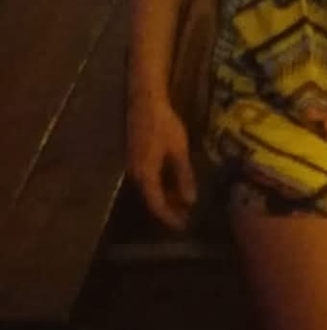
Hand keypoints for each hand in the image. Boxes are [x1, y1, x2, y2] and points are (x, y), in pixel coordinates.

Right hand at [125, 87, 197, 231]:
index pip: (156, 205)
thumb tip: (189, 201)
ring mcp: (133, 165)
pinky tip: (173, 183)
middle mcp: (135, 174)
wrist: (145, 101)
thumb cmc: (164, 125)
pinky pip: (148, 179)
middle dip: (169, 209)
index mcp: (146, 174)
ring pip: (149, 189)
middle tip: (186, 217)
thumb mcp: (178, 151)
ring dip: (166, 197)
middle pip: (151, 199)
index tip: (182, 227)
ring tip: (183, 202)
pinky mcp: (135, 157)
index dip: (169, 217)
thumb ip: (184, 176)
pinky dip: (161, 185)